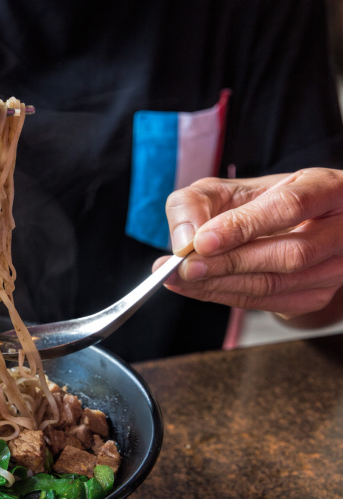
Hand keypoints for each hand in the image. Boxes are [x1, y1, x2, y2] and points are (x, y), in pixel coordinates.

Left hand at [158, 168, 342, 326]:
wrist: (285, 227)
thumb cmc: (255, 202)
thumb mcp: (225, 189)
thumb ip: (197, 203)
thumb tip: (185, 239)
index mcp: (327, 188)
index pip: (290, 206)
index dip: (245, 225)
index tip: (202, 241)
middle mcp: (342, 229)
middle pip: (290, 253)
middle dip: (229, 263)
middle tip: (184, 267)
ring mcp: (336, 267)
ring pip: (278, 284)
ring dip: (221, 285)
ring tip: (178, 279)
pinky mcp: (317, 295)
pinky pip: (268, 302)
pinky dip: (225, 296)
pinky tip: (195, 288)